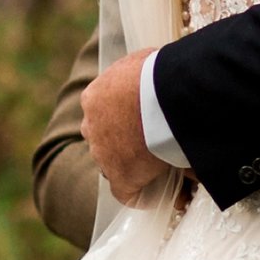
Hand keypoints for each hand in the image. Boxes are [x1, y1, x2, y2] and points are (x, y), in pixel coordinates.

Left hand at [81, 48, 164, 204]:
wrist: (167, 93)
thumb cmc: (161, 72)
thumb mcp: (143, 63)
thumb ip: (139, 77)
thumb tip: (156, 81)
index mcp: (94, 97)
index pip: (102, 115)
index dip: (122, 122)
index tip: (140, 125)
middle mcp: (91, 126)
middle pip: (105, 141)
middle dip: (124, 144)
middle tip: (152, 146)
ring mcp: (104, 152)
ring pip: (114, 165)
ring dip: (135, 166)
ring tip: (163, 168)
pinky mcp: (121, 175)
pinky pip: (128, 192)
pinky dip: (144, 193)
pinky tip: (167, 196)